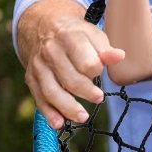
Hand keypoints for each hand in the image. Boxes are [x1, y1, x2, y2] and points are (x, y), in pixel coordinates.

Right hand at [18, 0, 125, 129]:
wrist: (45, 27)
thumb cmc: (76, 34)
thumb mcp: (92, 34)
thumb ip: (105, 49)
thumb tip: (119, 56)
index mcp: (69, 37)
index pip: (85, 61)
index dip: (95, 70)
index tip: (99, 72)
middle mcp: (50, 52)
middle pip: (69, 79)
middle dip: (85, 91)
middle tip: (99, 98)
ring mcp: (39, 66)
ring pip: (52, 91)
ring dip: (67, 108)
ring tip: (83, 118)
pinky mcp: (31, 78)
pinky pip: (39, 98)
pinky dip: (48, 113)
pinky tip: (59, 124)